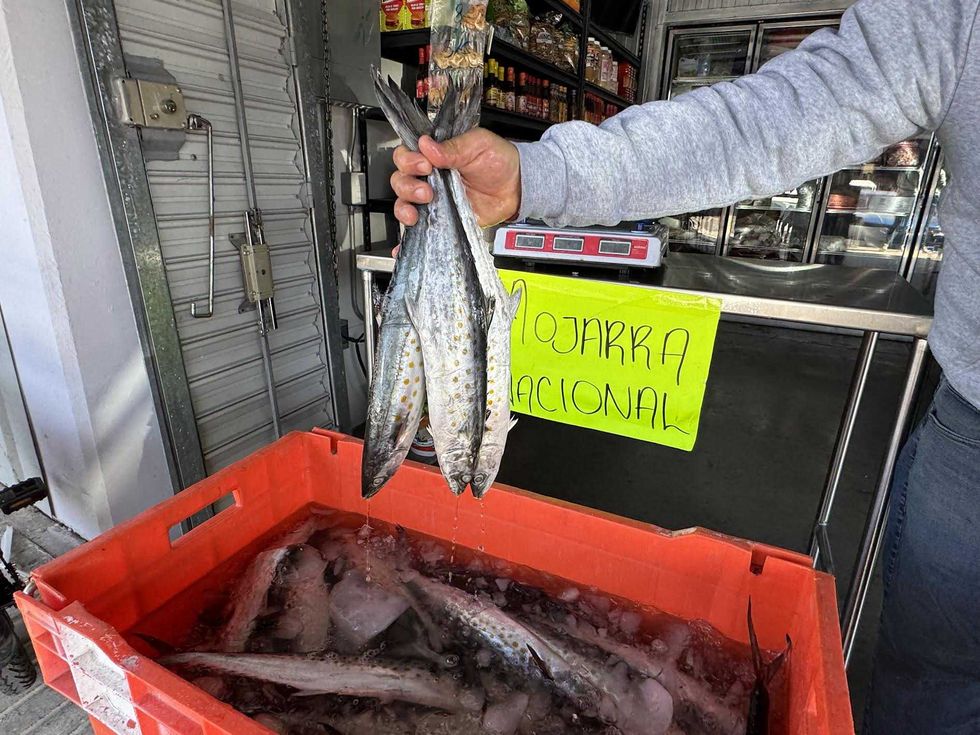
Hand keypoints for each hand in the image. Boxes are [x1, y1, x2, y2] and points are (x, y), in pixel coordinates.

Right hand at [390, 128, 520, 227]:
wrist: (516, 188)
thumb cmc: (498, 161)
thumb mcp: (478, 144)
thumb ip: (453, 147)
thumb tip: (428, 146)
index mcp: (434, 155)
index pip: (406, 155)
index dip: (409, 160)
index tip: (424, 164)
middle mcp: (429, 177)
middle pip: (400, 179)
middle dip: (407, 184)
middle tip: (427, 189)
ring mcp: (433, 199)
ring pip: (404, 202)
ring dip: (406, 205)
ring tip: (423, 203)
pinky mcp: (440, 218)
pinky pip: (418, 225)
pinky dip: (408, 232)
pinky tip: (408, 233)